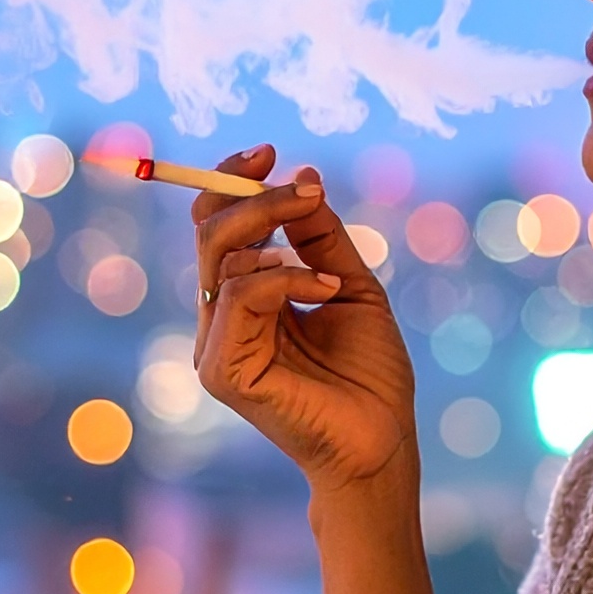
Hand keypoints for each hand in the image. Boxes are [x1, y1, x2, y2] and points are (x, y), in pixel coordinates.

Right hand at [192, 146, 417, 498]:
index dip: (231, 183)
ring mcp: (215, 346)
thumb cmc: (371, 375)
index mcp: (244, 301)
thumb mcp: (352, 286)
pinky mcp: (221, 371)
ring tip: (330, 267)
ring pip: (221, 259)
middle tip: (303, 191)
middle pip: (209, 234)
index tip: (268, 152)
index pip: (216, 229)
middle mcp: (220, 321)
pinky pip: (240, 296)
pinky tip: (326, 292)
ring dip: (278, 238)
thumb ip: (321, 238)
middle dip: (254, 198)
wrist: (384, 441)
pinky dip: (287, 280)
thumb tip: (302, 177)